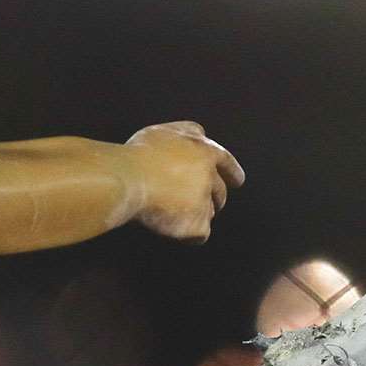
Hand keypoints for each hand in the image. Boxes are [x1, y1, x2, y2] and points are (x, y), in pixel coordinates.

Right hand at [123, 121, 244, 241]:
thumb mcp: (164, 131)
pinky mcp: (196, 224)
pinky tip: (171, 228)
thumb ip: (186, 132)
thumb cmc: (139, 156)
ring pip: (209, 212)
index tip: (237, 180)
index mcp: (204, 152)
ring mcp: (204, 201)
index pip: (226, 162)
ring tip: (172, 212)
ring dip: (197, 214)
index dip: (232, 172)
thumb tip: (200, 133)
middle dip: (213, 197)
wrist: (128, 179)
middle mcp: (209, 176)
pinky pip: (199, 235)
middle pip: (220, 191)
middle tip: (196, 202)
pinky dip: (187, 234)